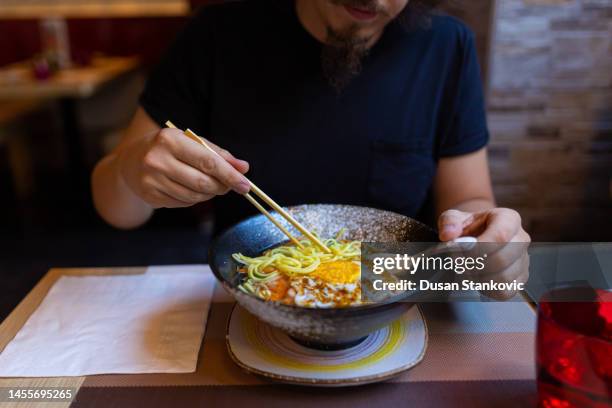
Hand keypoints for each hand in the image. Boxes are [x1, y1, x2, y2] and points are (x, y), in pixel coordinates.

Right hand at [117, 127, 249, 207]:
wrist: (131, 161)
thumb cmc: (169, 149)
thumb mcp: (191, 143)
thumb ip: (218, 154)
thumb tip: (244, 168)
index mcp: (170, 140)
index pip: (208, 162)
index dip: (230, 175)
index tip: (246, 185)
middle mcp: (158, 160)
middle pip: (202, 183)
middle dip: (222, 187)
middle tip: (229, 186)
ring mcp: (151, 180)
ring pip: (194, 196)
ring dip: (209, 194)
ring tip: (208, 185)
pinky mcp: (150, 196)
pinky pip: (183, 203)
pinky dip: (193, 199)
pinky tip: (188, 188)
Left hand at [437, 208, 530, 298]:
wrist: (477, 235)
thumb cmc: (468, 226)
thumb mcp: (454, 217)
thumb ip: (449, 222)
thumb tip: (448, 235)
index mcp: (508, 218)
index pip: (501, 235)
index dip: (479, 248)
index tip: (460, 254)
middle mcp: (521, 238)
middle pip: (502, 259)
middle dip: (476, 265)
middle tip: (459, 264)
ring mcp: (523, 260)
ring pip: (504, 278)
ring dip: (479, 278)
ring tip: (466, 271)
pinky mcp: (520, 278)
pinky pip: (505, 291)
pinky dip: (487, 289)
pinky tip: (476, 279)